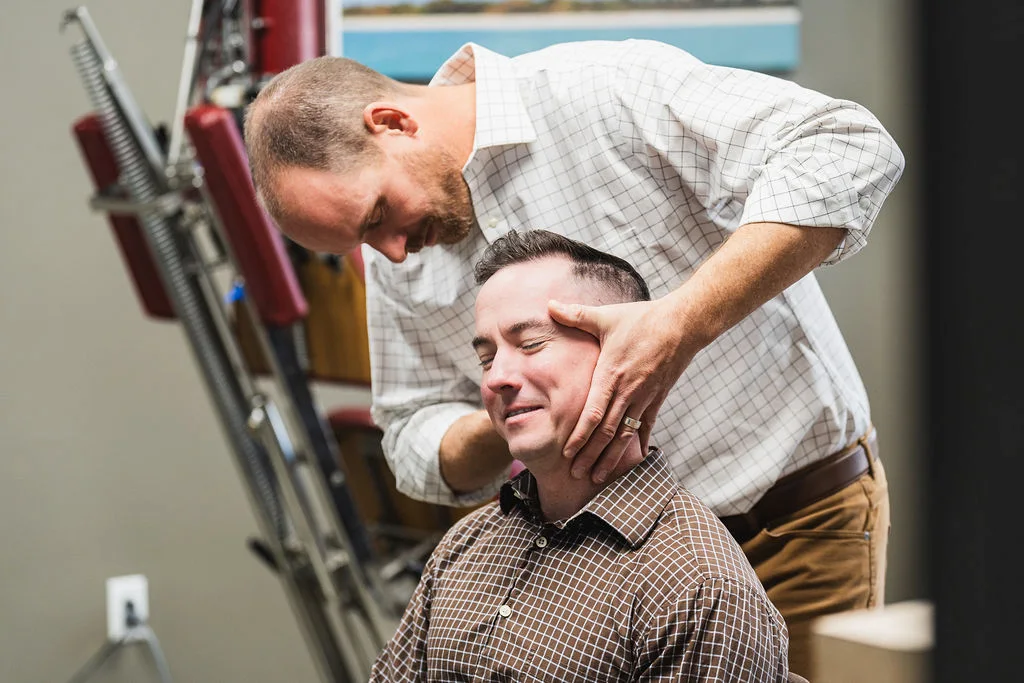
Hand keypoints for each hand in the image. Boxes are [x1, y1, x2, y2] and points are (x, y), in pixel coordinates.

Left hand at [548, 297, 698, 483]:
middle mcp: (628, 391)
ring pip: (626, 434)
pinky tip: (635, 457)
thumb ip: (575, 315)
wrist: (683, 323)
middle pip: (607, 431)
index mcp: (611, 374)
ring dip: (612, 457)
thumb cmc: (642, 318)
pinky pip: (646, 424)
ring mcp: (645, 396)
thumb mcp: (606, 316)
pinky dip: (639, 442)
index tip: (567, 453)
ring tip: (599, 476)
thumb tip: (549, 305)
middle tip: (576, 475)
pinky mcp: (658, 396)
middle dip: (591, 455)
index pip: (593, 413)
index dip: (580, 436)